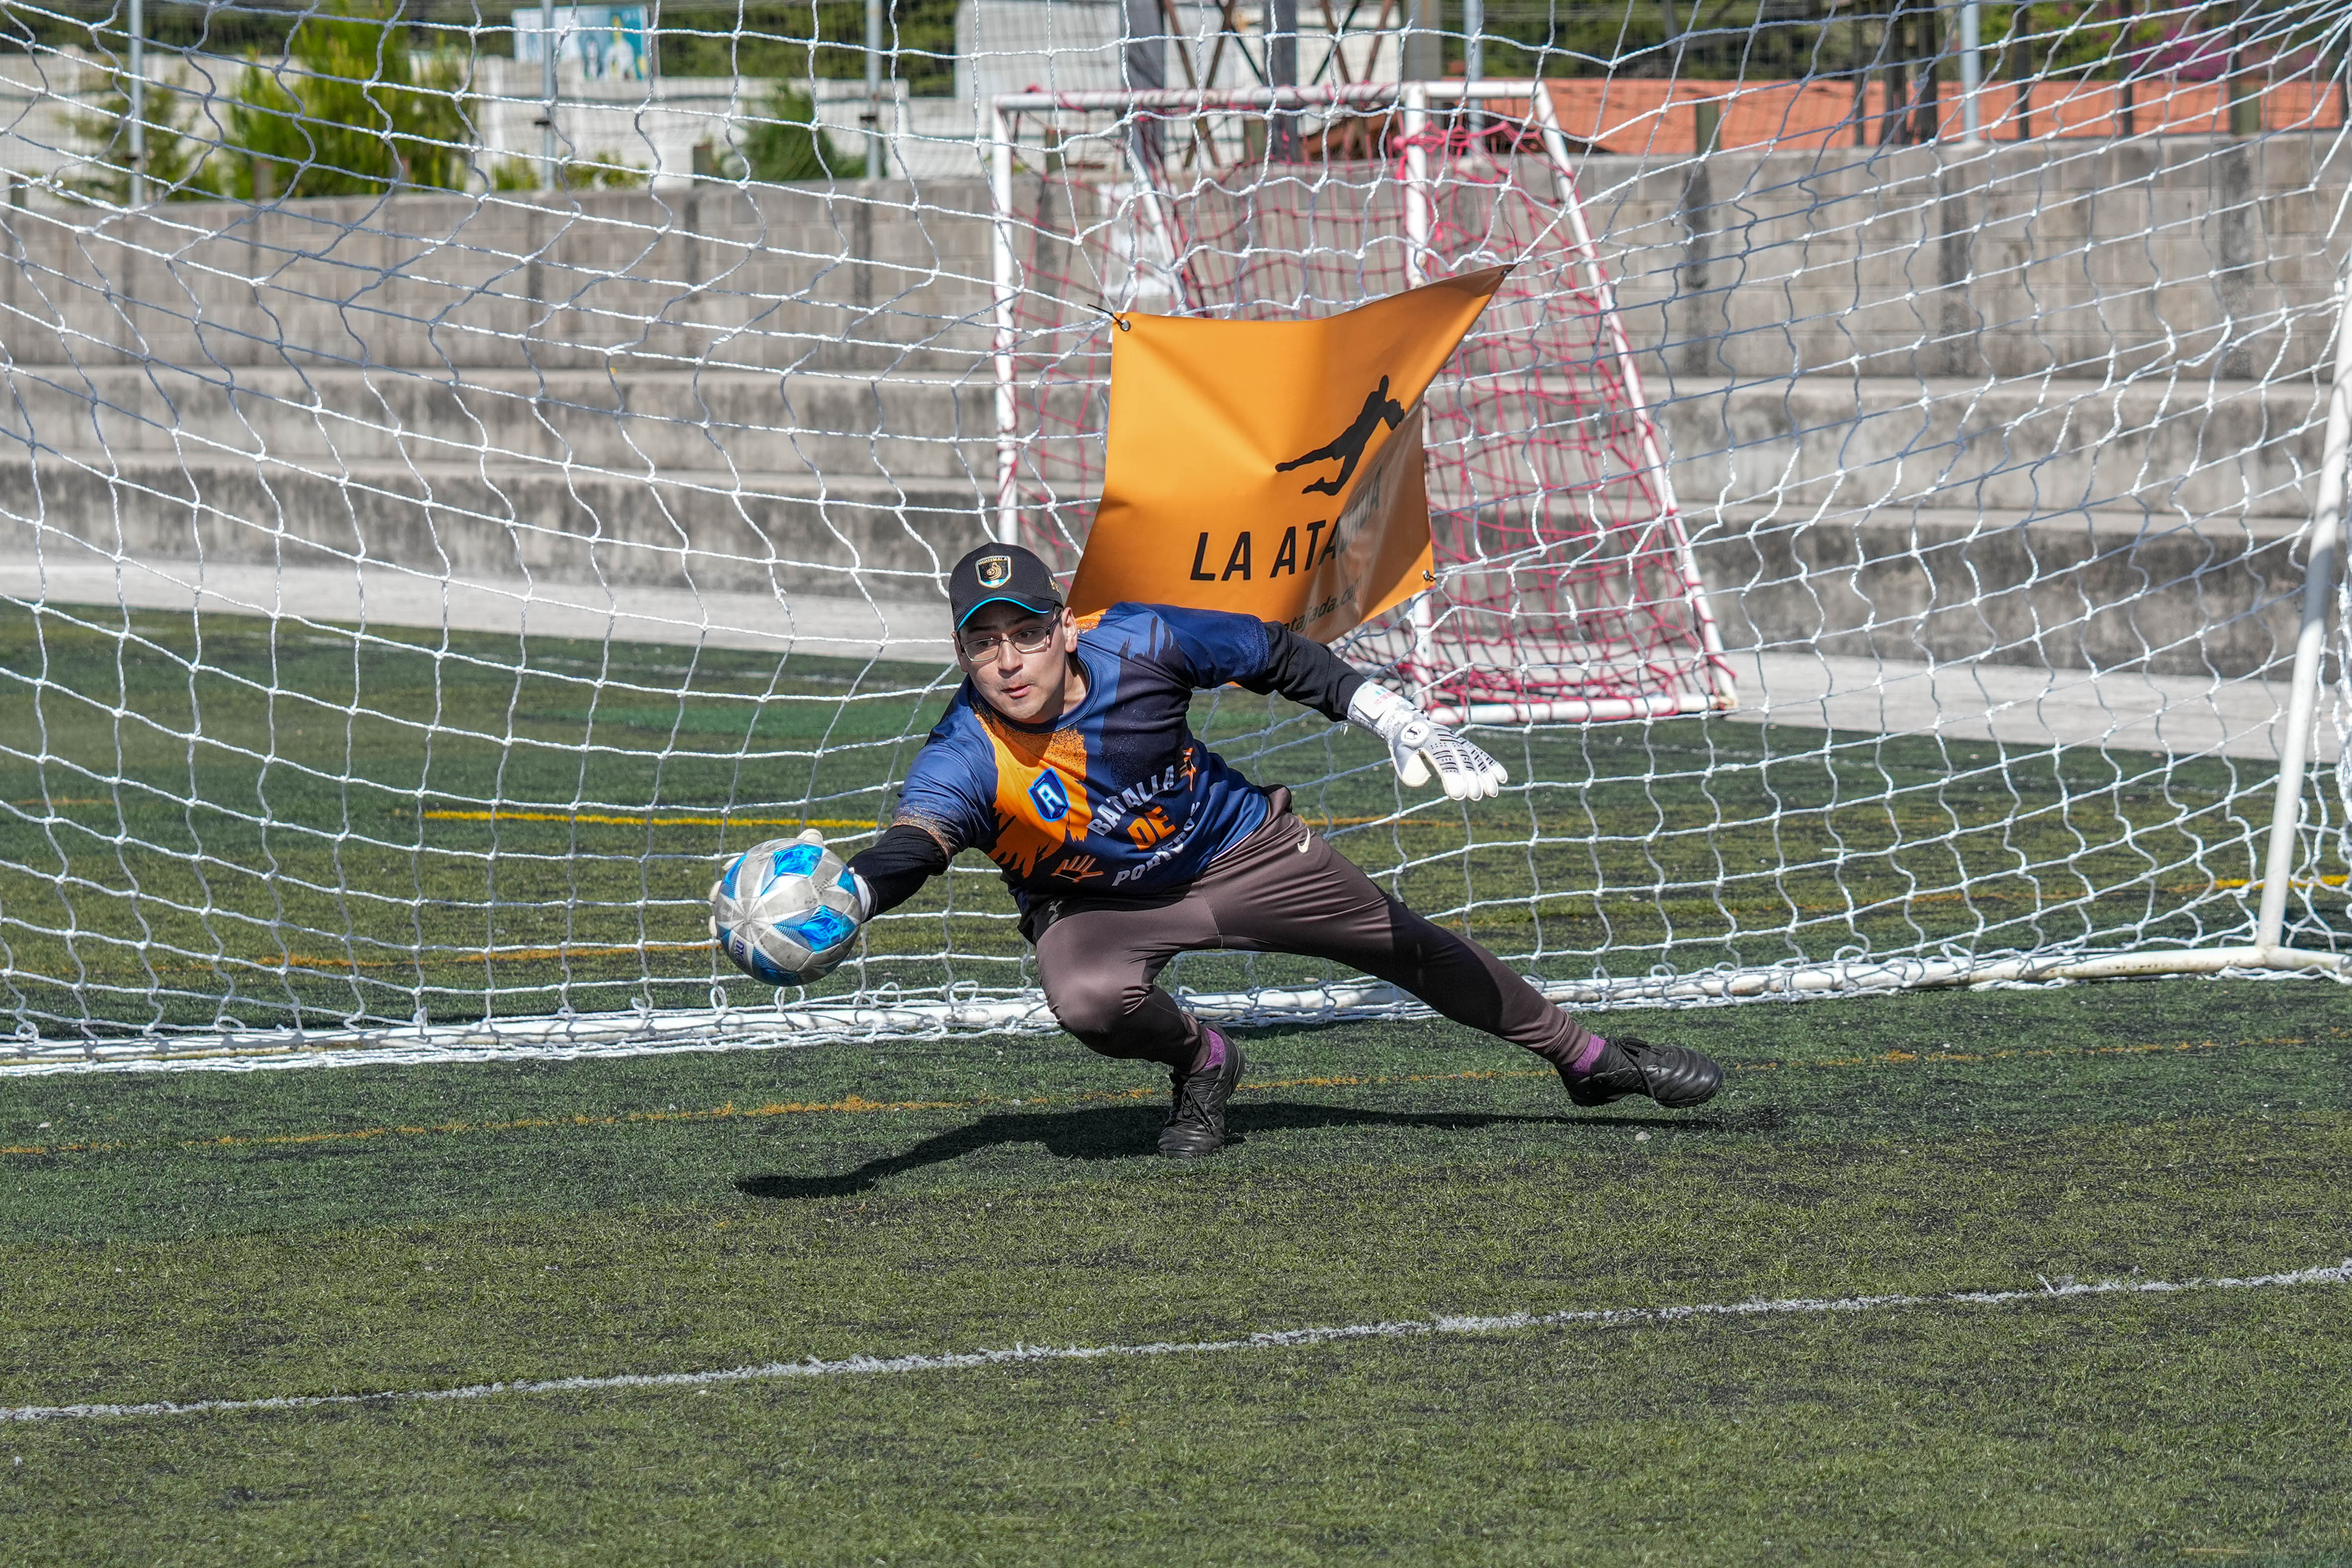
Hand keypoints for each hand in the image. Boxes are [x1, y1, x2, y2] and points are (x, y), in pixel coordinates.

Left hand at [1345, 683, 1507, 800]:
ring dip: (1485, 774)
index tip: (1458, 795)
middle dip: (1471, 777)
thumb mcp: (1399, 750)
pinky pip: (1480, 754)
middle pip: (1462, 758)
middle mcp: (1447, 738)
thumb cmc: (1404, 742)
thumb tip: (1421, 779)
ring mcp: (1458, 741)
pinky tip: (1501, 779)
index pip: (1443, 758)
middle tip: (1475, 796)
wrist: (1410, 724)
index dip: (1452, 776)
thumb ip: (1407, 763)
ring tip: (1492, 792)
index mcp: (1430, 739)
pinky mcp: (1464, 745)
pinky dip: (1490, 765)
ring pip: (1474, 756)